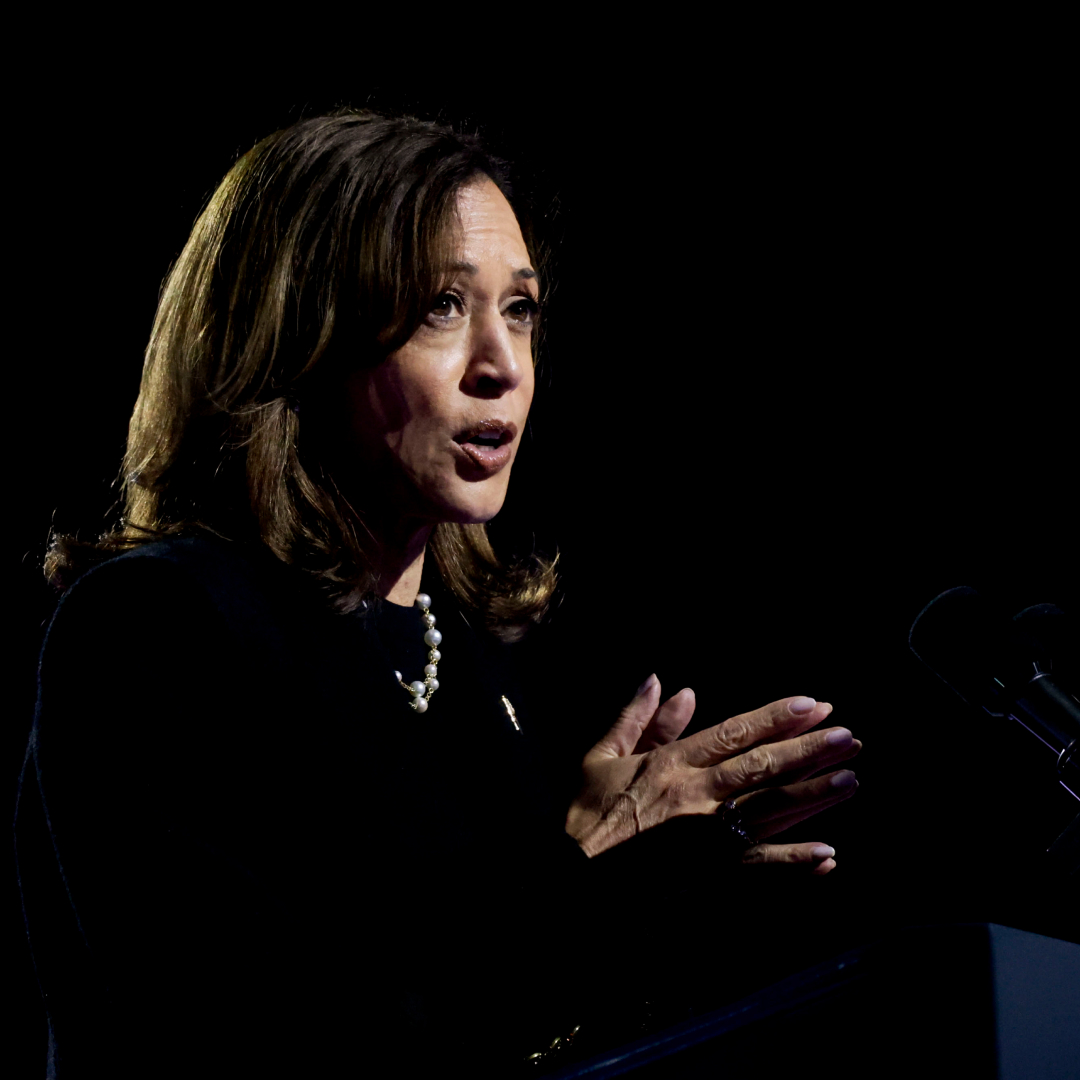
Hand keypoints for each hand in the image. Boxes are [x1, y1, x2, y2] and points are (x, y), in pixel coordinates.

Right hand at [565, 675, 860, 871]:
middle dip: (807, 750)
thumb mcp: (601, 757)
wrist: (573, 879)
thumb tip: (661, 682)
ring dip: (811, 796)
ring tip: (850, 780)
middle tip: (848, 737)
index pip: (732, 733)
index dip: (773, 718)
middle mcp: (694, 797)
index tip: (811, 705)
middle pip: (760, 768)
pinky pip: (758, 866)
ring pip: (768, 810)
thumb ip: (635, 719)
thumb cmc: (587, 817)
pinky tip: (827, 855)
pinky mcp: (708, 873)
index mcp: (669, 765)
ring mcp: (704, 837)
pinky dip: (793, 862)